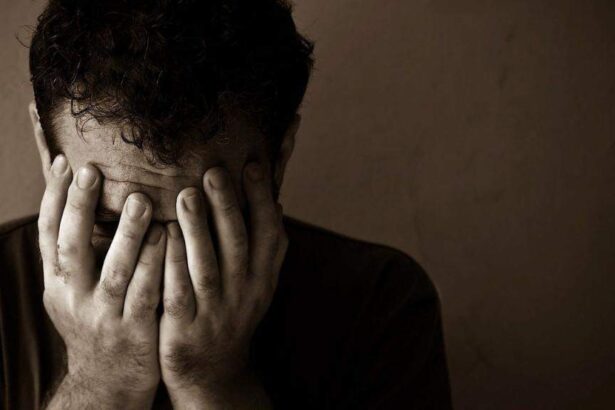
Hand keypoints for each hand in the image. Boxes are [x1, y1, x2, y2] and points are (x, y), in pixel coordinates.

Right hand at [39, 156, 165, 408]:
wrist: (107, 383)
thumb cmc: (97, 324)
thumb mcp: (75, 293)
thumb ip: (80, 255)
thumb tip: (87, 200)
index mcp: (57, 284)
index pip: (49, 234)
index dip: (55, 198)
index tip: (66, 163)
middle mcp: (73, 298)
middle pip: (72, 247)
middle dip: (79, 207)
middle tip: (92, 171)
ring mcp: (103, 317)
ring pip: (113, 271)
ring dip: (126, 234)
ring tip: (141, 199)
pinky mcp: (134, 332)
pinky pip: (146, 293)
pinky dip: (155, 264)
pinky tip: (168, 237)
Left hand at [159, 163, 286, 407]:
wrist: (213, 370)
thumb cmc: (232, 312)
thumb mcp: (257, 283)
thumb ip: (264, 246)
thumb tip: (275, 200)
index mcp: (263, 279)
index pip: (268, 234)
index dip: (261, 200)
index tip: (251, 165)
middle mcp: (244, 294)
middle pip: (238, 246)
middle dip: (227, 207)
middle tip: (214, 171)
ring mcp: (214, 313)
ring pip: (207, 268)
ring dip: (198, 230)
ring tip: (185, 195)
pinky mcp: (184, 329)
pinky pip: (177, 293)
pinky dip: (171, 265)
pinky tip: (162, 236)